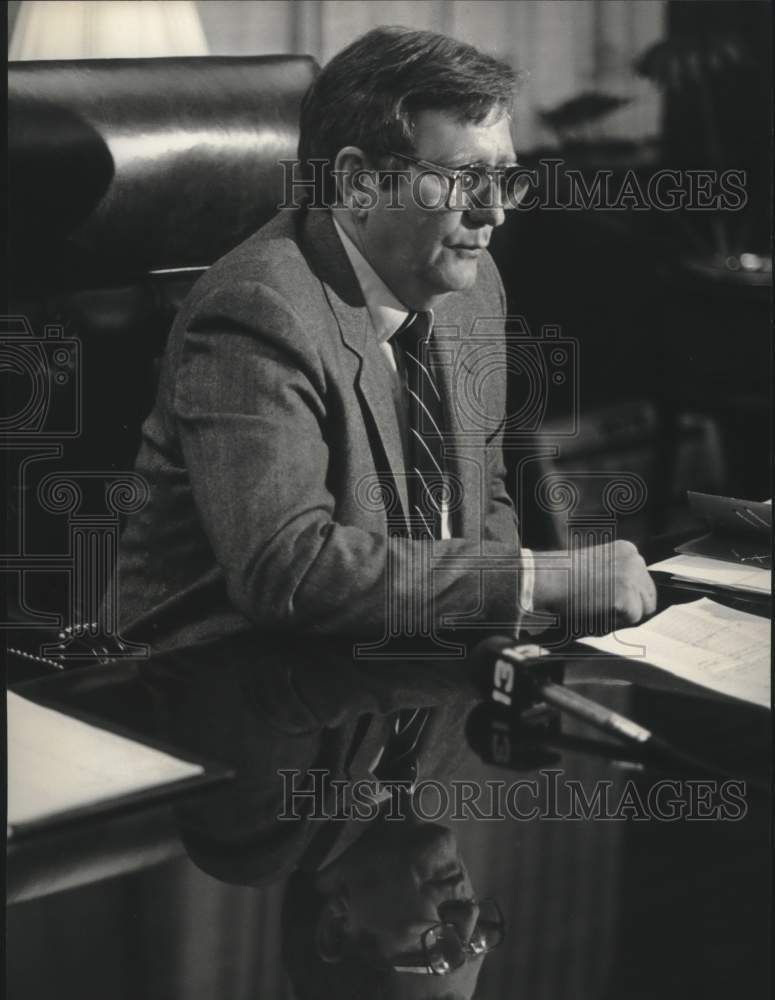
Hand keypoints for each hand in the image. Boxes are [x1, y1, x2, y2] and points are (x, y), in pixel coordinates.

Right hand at [532, 540, 656, 628]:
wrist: (549, 579)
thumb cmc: (565, 576)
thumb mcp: (599, 565)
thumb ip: (618, 575)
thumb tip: (635, 599)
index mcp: (628, 550)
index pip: (646, 581)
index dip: (631, 596)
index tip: (612, 599)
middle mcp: (635, 560)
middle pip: (650, 596)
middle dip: (632, 607)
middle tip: (606, 608)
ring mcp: (633, 577)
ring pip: (643, 610)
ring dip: (624, 615)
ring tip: (599, 608)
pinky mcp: (627, 596)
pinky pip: (632, 619)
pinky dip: (615, 621)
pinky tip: (597, 610)